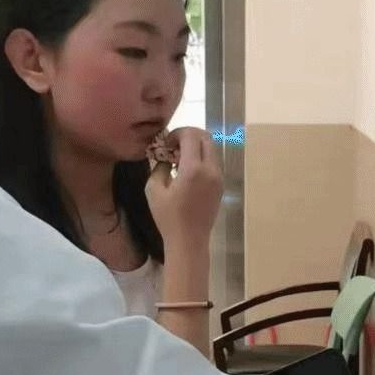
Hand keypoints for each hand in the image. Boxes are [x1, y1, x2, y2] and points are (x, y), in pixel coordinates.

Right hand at [145, 127, 222, 252]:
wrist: (189, 241)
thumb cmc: (168, 217)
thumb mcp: (153, 190)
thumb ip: (158, 166)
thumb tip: (165, 156)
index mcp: (193, 169)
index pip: (191, 135)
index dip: (177, 133)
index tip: (166, 144)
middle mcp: (210, 170)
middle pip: (205, 137)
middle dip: (188, 136)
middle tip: (173, 147)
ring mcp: (218, 177)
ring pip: (211, 149)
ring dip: (196, 147)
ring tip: (179, 160)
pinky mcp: (220, 185)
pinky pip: (213, 162)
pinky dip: (201, 158)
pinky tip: (187, 172)